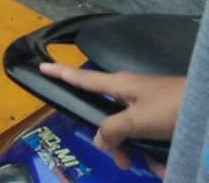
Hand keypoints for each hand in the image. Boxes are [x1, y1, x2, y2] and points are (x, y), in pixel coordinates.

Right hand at [38, 62, 182, 176]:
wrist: (206, 106)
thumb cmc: (169, 107)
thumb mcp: (137, 120)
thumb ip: (112, 128)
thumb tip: (98, 139)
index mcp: (118, 85)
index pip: (83, 78)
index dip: (62, 74)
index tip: (42, 67)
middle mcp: (129, 93)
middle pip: (110, 118)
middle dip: (116, 143)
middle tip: (122, 162)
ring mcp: (147, 104)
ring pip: (132, 132)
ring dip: (140, 152)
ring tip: (156, 167)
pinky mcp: (163, 116)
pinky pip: (150, 136)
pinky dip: (156, 151)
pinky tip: (167, 164)